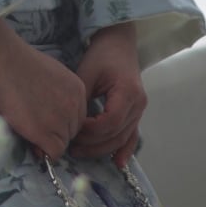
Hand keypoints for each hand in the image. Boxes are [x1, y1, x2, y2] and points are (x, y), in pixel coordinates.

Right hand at [0, 21, 87, 159]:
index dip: (61, 122)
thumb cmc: (20, 62)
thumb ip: (58, 93)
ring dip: (48, 141)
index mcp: (78, 91)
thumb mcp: (52, 74)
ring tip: (30, 131)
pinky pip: (54, 152)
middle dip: (56, 132)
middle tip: (36, 128)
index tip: (47, 122)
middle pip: (72, 131)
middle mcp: (74, 106)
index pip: (77, 117)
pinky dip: (44, 153)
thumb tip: (50, 111)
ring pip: (63, 143)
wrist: (6, 60)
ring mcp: (61, 119)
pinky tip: (33, 143)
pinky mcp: (45, 131)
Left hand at [69, 23, 145, 167]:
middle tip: (69, 147)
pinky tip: (117, 163)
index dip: (90, 131)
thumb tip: (66, 122)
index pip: (109, 122)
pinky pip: (131, 135)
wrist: (119, 43)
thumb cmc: (102, 55)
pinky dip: (125, 150)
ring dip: (102, 149)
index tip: (70, 130)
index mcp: (128, 93)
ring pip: (123, 138)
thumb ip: (80, 98)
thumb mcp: (87, 73)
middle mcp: (138, 104)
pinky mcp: (135, 112)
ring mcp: (139, 110)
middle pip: (117, 134)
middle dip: (92, 144)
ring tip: (79, 152)